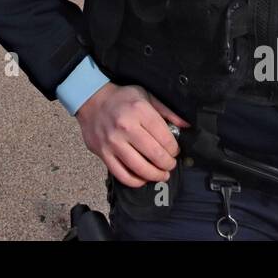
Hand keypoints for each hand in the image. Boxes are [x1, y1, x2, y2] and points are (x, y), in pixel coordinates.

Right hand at [75, 82, 189, 186]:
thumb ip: (167, 111)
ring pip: (140, 168)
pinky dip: (136, 181)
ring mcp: (113, 142)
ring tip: (161, 174)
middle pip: (155, 155)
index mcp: (139, 111)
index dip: (174, 149)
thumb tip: (186, 125)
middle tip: (170, 164)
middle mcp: (125, 127)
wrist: (91, 101)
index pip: (165, 138)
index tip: (174, 150)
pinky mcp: (103, 153)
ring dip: (155, 175)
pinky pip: (122, 175)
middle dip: (168, 164)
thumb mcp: (146, 96)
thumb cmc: (121, 99)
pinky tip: (143, 178)